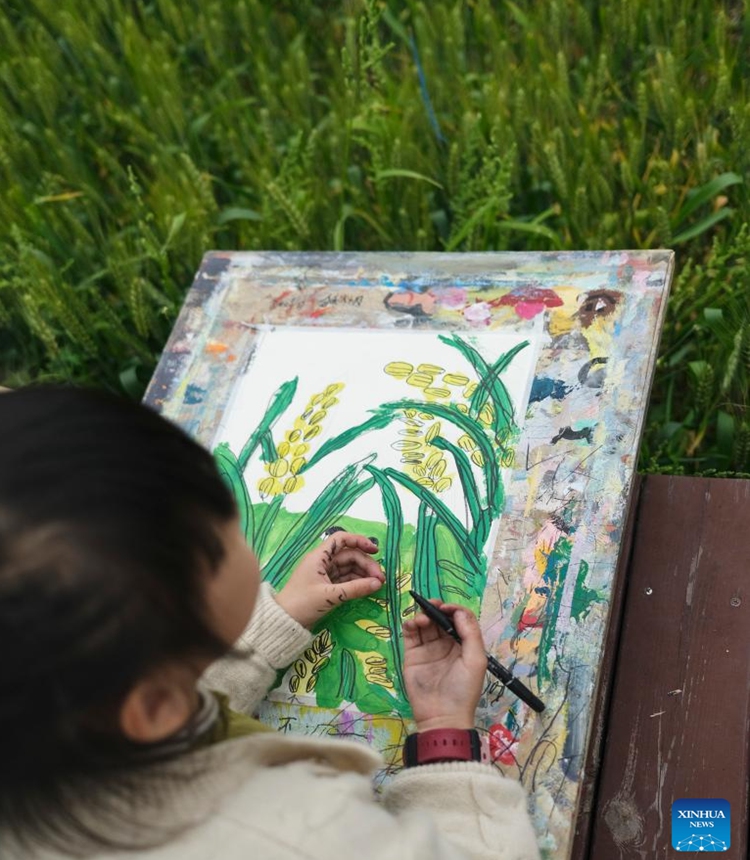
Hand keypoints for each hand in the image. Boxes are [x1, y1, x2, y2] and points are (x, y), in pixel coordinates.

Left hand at [275, 533, 383, 628]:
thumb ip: (355, 588)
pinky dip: (357, 582)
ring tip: (377, 585)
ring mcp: (325, 574)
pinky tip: (367, 588)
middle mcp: (322, 562)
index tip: (375, 550)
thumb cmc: (302, 604)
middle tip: (381, 579)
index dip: (359, 541)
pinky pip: (345, 579)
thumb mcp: (330, 596)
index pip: (341, 540)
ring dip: (363, 574)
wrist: (284, 622)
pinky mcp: (326, 586)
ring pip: (349, 568)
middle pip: (349, 556)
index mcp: (319, 557)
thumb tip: (378, 583)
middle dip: (366, 564)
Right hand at [402, 601, 486, 731]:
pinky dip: (409, 624)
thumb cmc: (463, 690)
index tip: (446, 607)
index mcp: (462, 644)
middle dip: (435, 608)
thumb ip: (470, 633)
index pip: (458, 619)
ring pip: (424, 623)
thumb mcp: (475, 661)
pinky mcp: (412, 655)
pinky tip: (413, 624)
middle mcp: (445, 643)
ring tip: (422, 620)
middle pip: (439, 618)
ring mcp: (428, 649)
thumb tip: (458, 610)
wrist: (442, 716)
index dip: (453, 609)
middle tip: (431, 605)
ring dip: (422, 615)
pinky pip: (410, 635)